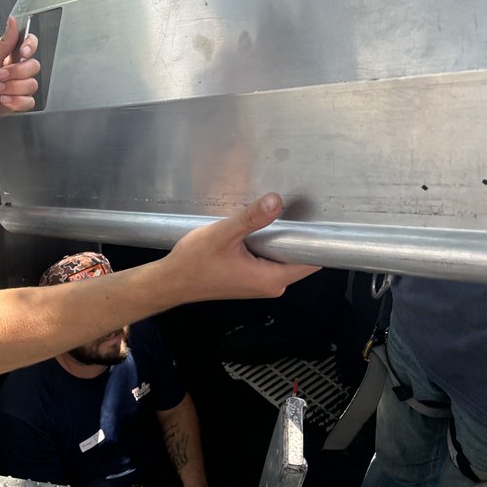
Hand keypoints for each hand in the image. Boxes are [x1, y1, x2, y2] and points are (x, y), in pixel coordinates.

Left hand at [0, 15, 38, 128]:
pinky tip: (3, 100)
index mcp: (9, 57)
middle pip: (34, 66)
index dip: (30, 47)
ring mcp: (18, 88)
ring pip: (32, 85)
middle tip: (0, 75)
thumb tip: (12, 21)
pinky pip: (29, 102)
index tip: (23, 53)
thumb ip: (4, 42)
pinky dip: (16, 102)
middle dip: (17, 72)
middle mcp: (16, 71)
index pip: (29, 45)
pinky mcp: (17, 104)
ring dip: (13, 88)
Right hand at [164, 193, 319, 303]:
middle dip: (293, 234)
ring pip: (282, 257)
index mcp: (271, 279)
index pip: (312, 260)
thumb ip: (251, 218)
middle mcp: (271, 286)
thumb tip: (276, 201)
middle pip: (299, 257)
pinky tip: (251, 232)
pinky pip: (269, 260)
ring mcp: (261, 284)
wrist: (171, 281)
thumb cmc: (193, 262)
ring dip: (276, 239)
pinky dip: (264, 245)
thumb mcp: (223, 234)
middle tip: (285, 209)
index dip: (315, 238)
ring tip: (265, 218)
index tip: (311, 216)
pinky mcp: (250, 280)